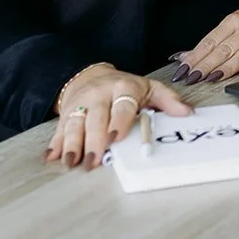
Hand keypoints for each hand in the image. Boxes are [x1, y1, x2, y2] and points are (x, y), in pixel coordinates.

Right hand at [45, 64, 190, 170]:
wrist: (91, 76)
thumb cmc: (126, 88)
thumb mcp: (149, 88)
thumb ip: (168, 100)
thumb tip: (187, 113)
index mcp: (123, 88)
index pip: (121, 106)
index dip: (118, 122)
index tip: (115, 138)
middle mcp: (99, 95)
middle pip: (95, 118)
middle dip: (93, 140)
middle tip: (93, 160)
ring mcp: (80, 104)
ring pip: (74, 124)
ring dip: (72, 144)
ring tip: (71, 162)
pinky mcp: (66, 114)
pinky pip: (59, 130)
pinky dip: (55, 144)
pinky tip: (51, 157)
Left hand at [172, 0, 238, 84]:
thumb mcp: (232, 23)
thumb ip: (210, 42)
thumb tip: (184, 57)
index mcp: (233, 21)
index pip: (210, 41)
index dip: (195, 56)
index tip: (183, 69)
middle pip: (223, 49)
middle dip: (206, 65)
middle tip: (192, 77)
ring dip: (226, 68)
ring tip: (211, 78)